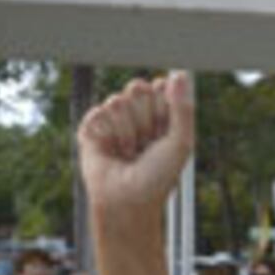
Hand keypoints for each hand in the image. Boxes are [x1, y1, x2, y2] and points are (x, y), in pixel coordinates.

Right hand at [78, 72, 195, 217]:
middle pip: (137, 87)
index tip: (165, 130)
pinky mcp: (92, 128)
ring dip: (126, 131)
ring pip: (116, 100)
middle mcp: (137, 113)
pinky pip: (97, 112)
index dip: (162, 106)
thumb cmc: (158, 177)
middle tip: (146, 143)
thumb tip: (179, 73)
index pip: (159, 85)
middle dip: (144, 117)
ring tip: (129, 152)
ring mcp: (114, 120)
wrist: (127, 201)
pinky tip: (111, 152)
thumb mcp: (181, 142)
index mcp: (161, 113)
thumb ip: (183, 108)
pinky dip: (107, 134)